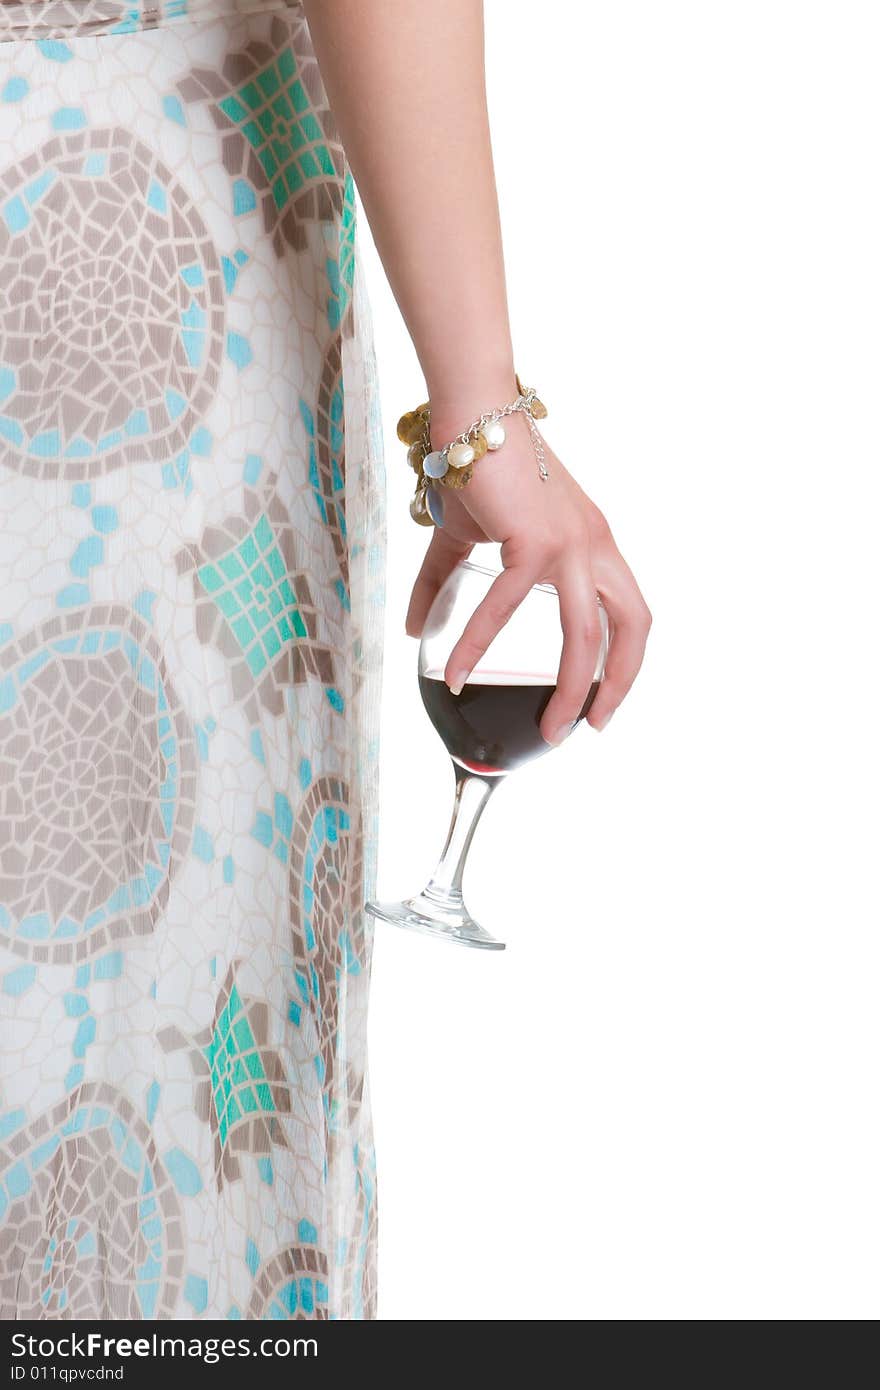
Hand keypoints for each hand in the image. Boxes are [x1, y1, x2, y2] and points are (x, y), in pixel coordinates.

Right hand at [405, 411, 650, 744]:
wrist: (471, 412)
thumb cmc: (476, 469)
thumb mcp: (465, 538)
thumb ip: (444, 587)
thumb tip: (416, 632)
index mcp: (594, 545)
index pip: (630, 612)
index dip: (625, 660)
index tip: (603, 699)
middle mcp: (595, 545)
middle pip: (632, 628)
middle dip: (620, 686)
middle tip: (590, 728)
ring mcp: (572, 543)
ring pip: (588, 634)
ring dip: (572, 690)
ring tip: (548, 731)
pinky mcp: (537, 539)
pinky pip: (510, 606)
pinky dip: (482, 645)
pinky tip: (458, 674)